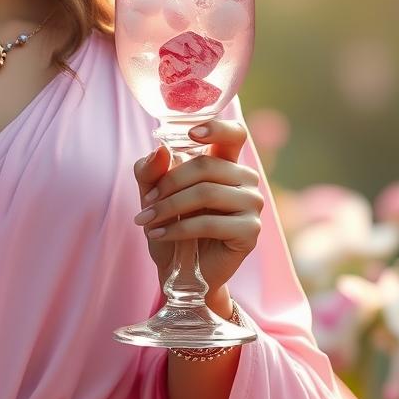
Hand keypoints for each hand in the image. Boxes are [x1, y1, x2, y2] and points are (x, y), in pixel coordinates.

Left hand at [133, 119, 263, 298]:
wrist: (180, 270)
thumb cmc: (171, 225)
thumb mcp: (151, 194)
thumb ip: (150, 170)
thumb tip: (161, 150)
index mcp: (224, 162)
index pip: (234, 134)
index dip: (217, 128)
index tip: (191, 133)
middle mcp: (244, 179)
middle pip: (206, 166)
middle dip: (168, 184)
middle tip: (146, 203)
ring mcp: (252, 204)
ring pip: (206, 193)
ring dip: (169, 207)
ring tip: (147, 221)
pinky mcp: (251, 231)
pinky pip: (210, 223)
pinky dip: (179, 229)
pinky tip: (160, 235)